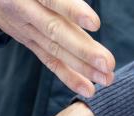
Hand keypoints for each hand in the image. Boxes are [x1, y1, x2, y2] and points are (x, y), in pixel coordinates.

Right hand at [0, 0, 114, 96]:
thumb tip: (77, 4)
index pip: (51, 0)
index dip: (72, 10)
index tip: (95, 23)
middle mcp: (25, 12)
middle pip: (56, 31)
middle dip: (83, 49)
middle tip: (108, 63)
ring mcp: (26, 29)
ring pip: (55, 49)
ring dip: (82, 66)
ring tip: (106, 78)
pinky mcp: (28, 41)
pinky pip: (49, 59)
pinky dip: (68, 75)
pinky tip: (88, 89)